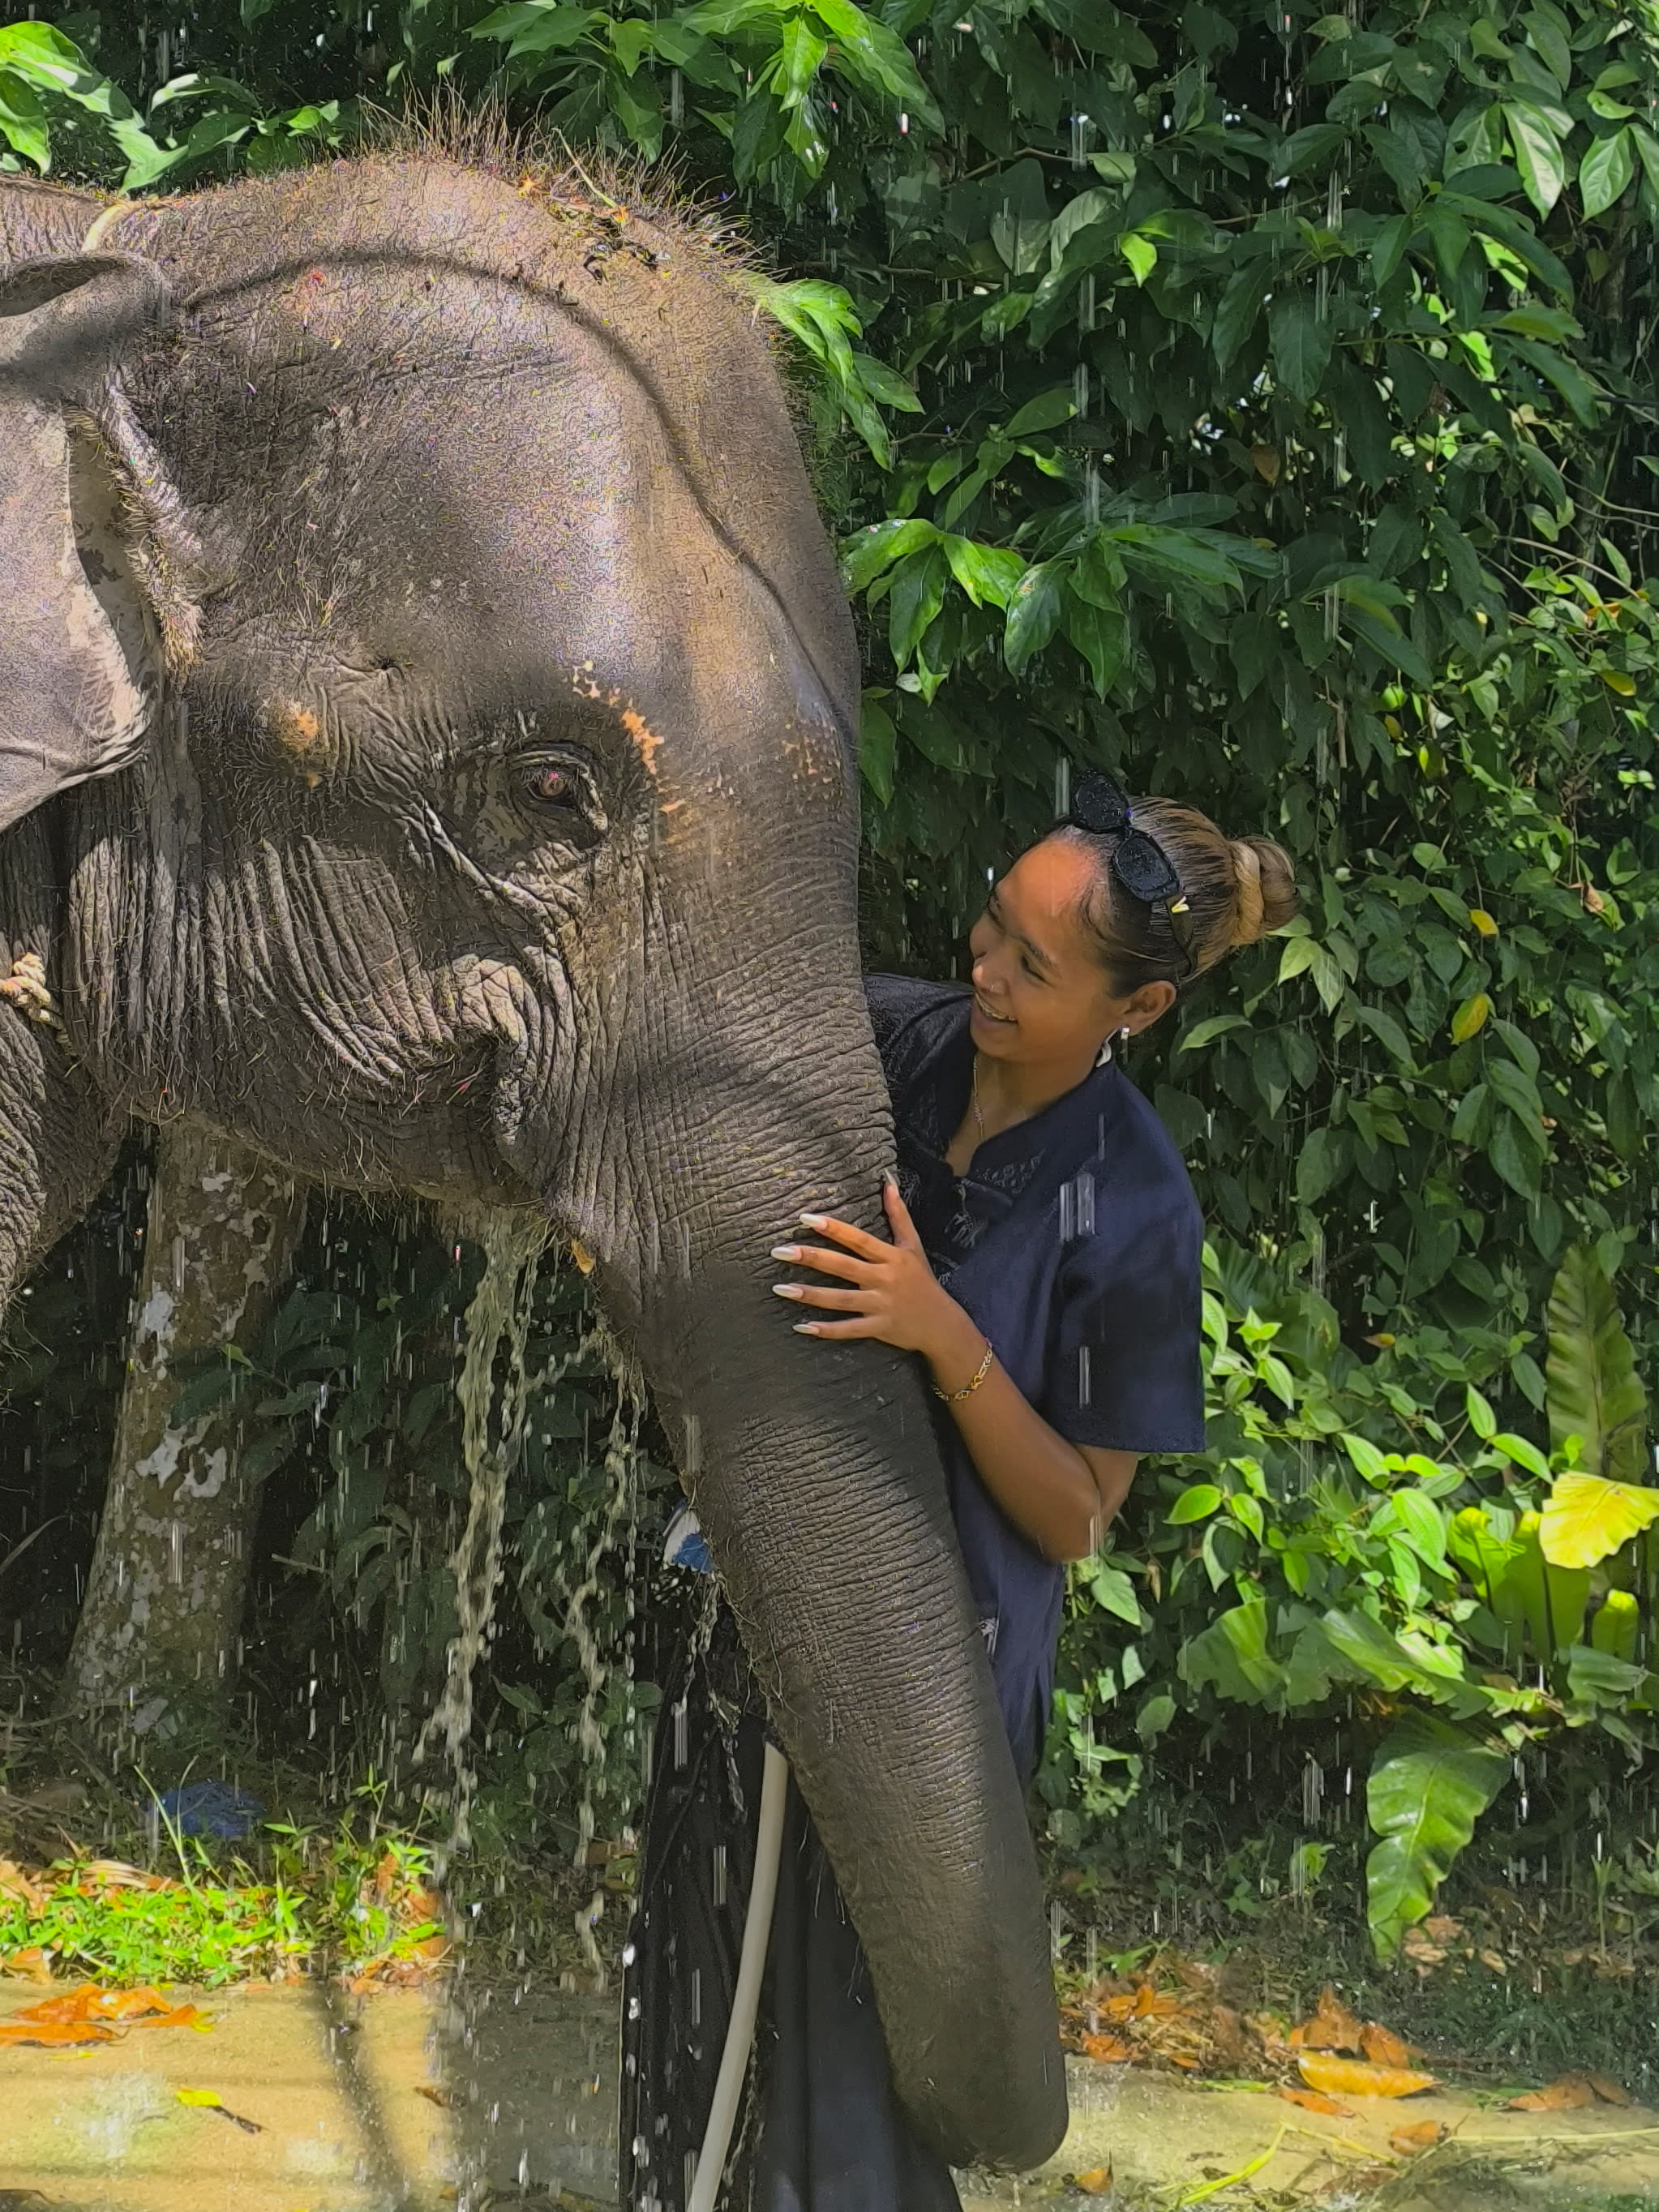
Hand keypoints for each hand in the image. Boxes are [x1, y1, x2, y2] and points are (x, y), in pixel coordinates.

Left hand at [770, 1176, 973, 1369]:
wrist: (942, 1324)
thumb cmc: (922, 1281)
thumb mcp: (913, 1246)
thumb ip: (898, 1214)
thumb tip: (888, 1182)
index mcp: (891, 1257)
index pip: (858, 1240)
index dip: (833, 1228)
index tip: (806, 1218)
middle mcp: (884, 1279)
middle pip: (843, 1267)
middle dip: (811, 1257)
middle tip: (780, 1251)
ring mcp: (880, 1305)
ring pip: (840, 1300)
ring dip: (810, 1295)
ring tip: (780, 1289)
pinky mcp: (877, 1328)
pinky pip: (848, 1329)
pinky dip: (826, 1330)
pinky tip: (801, 1326)